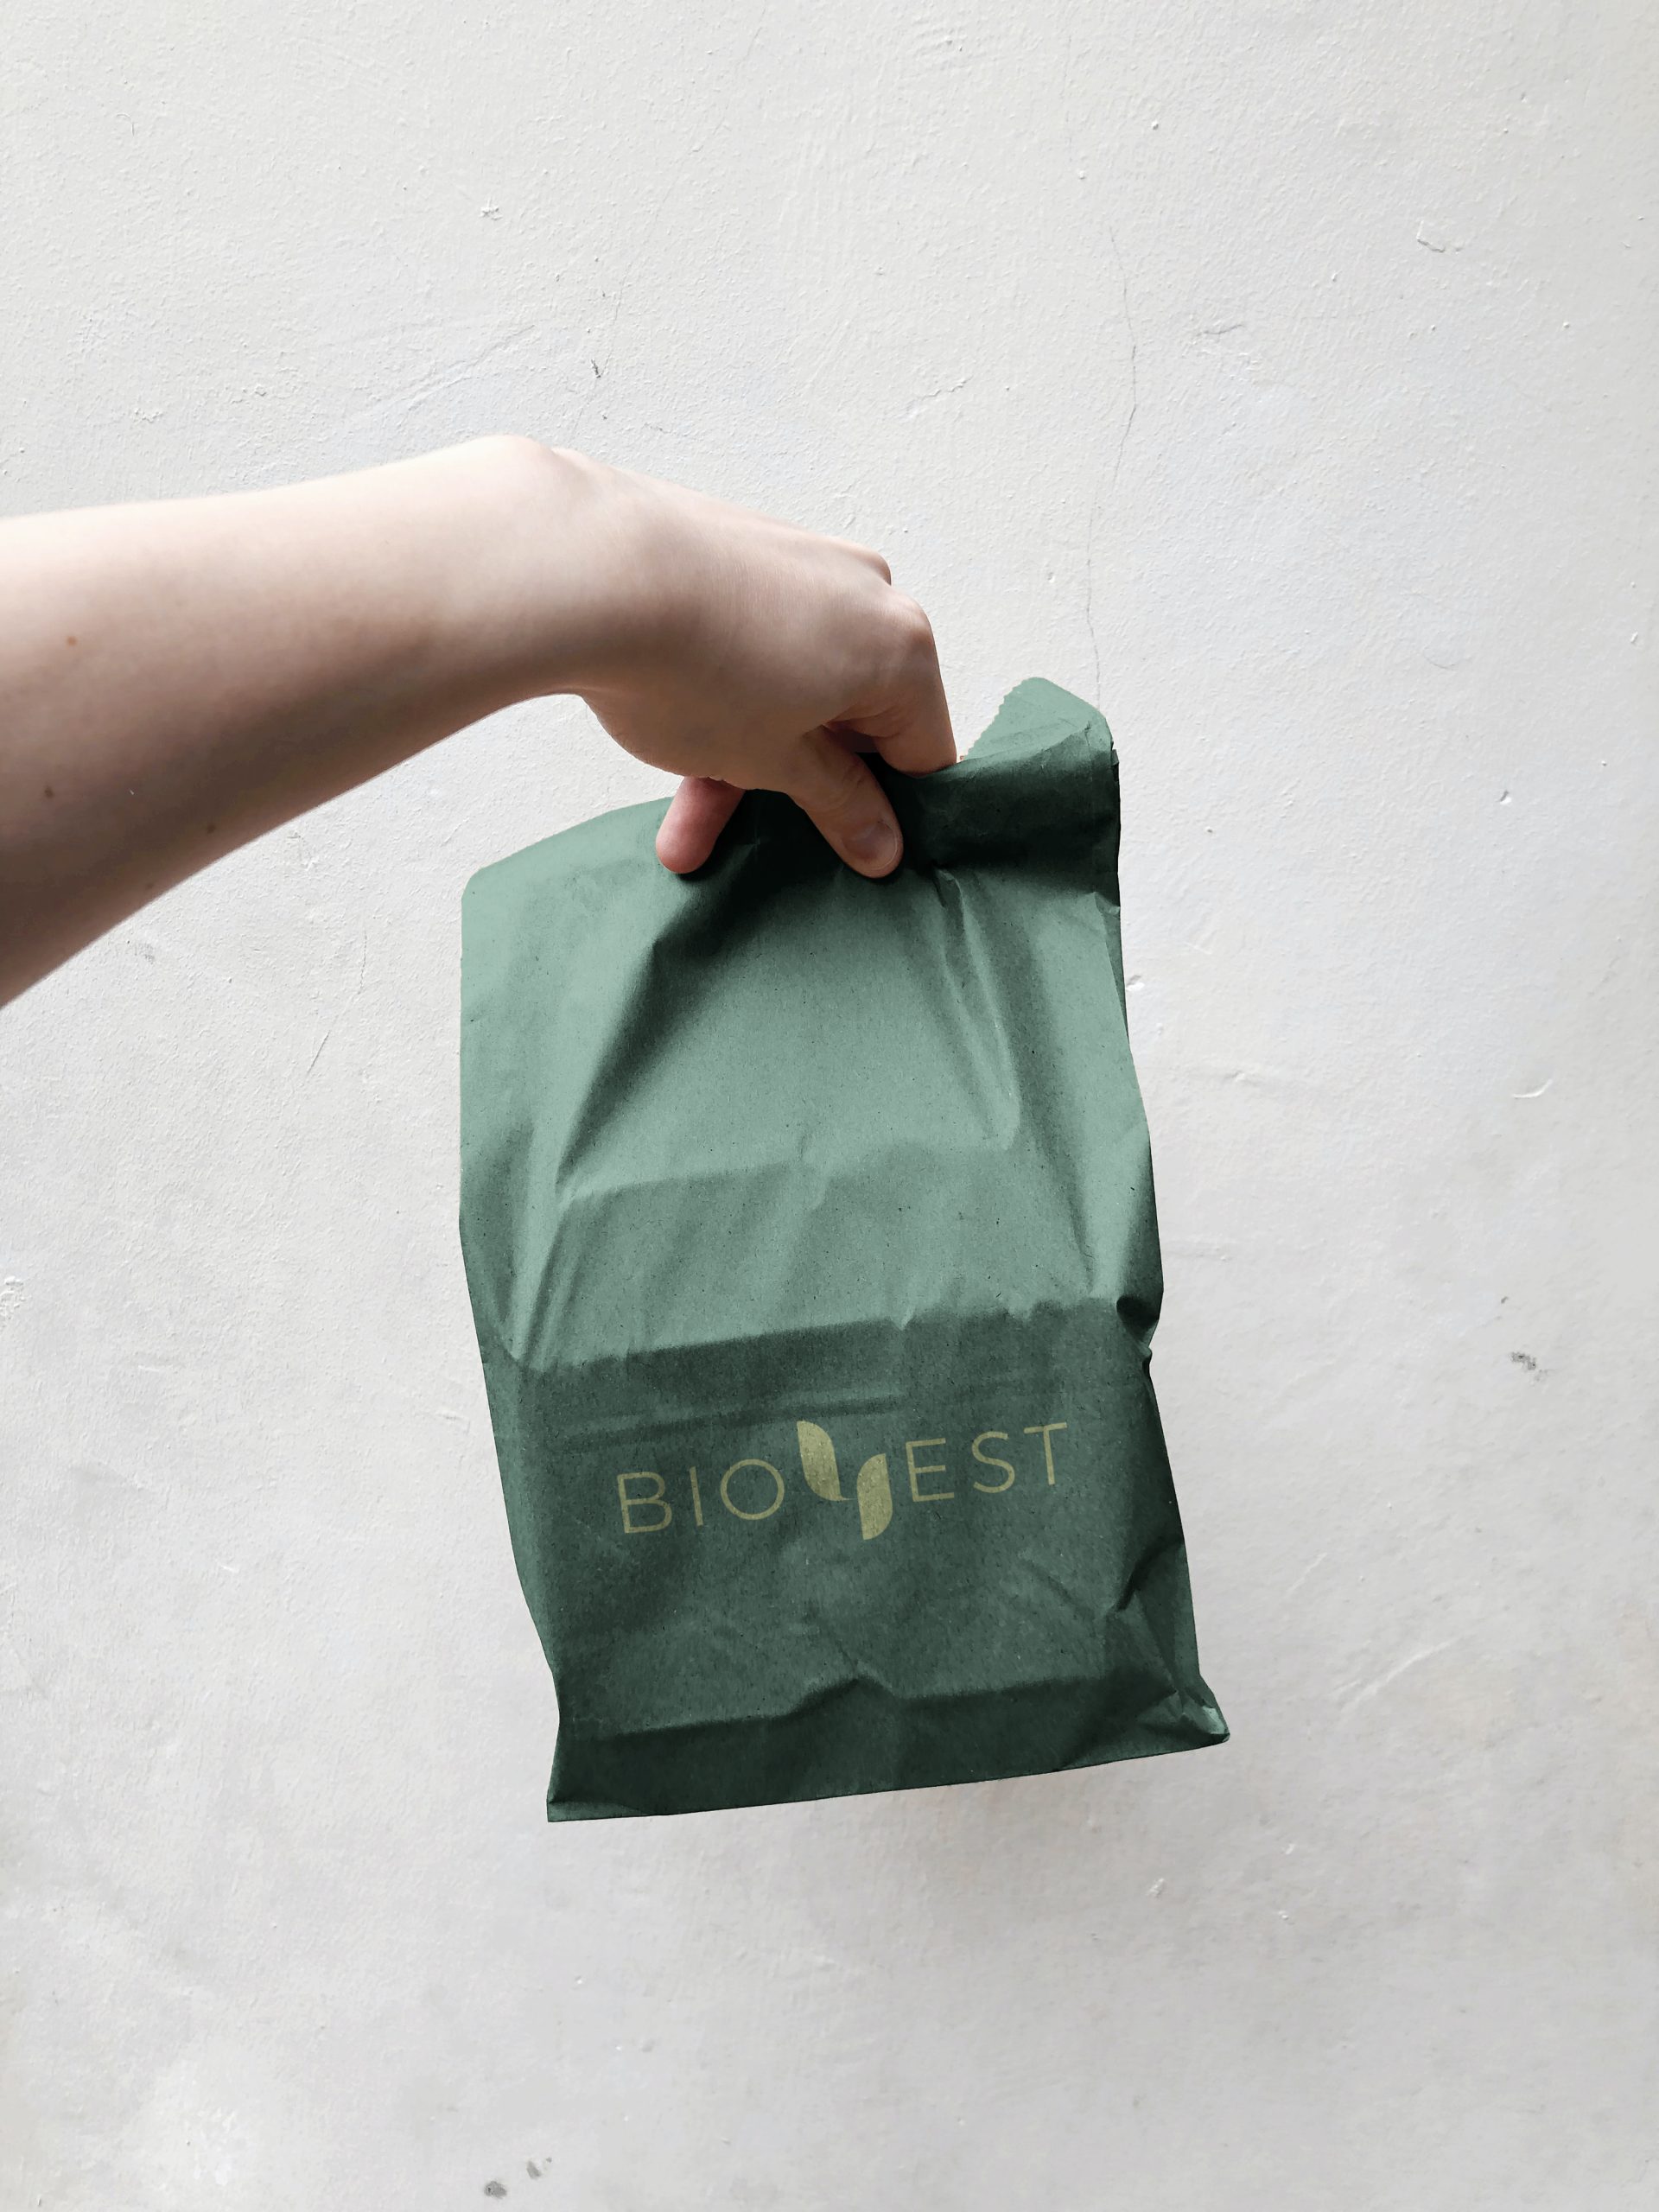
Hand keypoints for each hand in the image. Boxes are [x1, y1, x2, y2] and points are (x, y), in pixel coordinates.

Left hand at [538, 450, 955, 874]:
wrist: (591, 570)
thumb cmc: (695, 668)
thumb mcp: (776, 761)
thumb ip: (840, 803)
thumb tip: (883, 842)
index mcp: (900, 648)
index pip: (923, 750)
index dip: (887, 810)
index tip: (845, 848)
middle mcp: (864, 593)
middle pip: (852, 717)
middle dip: (794, 786)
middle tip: (749, 837)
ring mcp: (801, 565)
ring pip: (792, 685)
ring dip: (742, 756)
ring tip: (682, 821)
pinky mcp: (741, 551)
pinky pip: (751, 644)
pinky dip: (719, 697)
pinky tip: (667, 740)